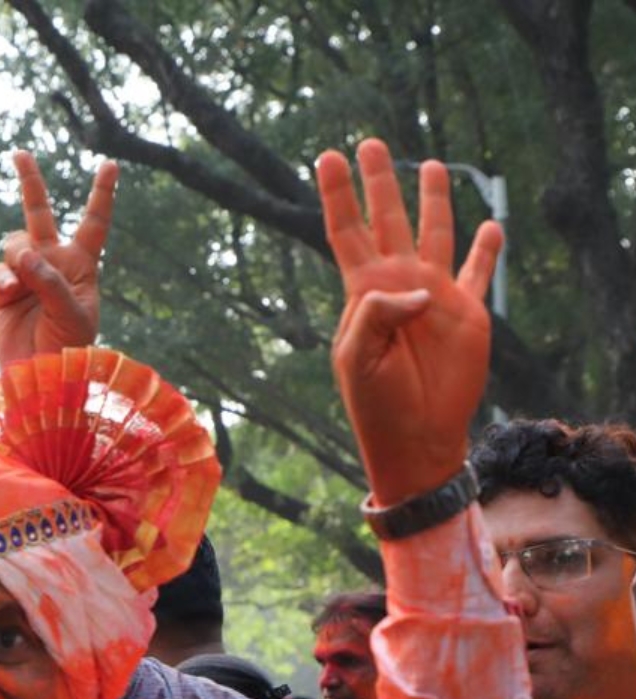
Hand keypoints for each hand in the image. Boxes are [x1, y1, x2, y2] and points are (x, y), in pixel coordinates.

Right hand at [0, 151, 116, 369]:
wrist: (39, 378)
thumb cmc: (68, 349)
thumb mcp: (71, 314)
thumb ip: (50, 281)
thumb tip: (24, 253)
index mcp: (82, 265)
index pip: (94, 223)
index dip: (101, 194)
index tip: (109, 164)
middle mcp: (53, 264)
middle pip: (40, 214)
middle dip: (30, 183)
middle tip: (20, 154)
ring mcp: (25, 276)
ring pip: (14, 244)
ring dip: (15, 258)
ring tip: (17, 283)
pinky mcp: (2, 291)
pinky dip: (1, 279)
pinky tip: (6, 293)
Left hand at [317, 139, 502, 504]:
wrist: (415, 436)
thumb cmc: (376, 403)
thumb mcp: (359, 359)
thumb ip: (377, 315)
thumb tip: (417, 287)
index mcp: (363, 293)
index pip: (347, 232)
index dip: (338, 195)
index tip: (327, 157)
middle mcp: (398, 285)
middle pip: (387, 220)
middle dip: (380, 183)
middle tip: (371, 142)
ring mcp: (433, 295)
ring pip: (434, 233)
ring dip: (433, 200)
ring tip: (429, 164)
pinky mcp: (467, 312)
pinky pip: (479, 272)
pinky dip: (487, 249)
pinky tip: (491, 226)